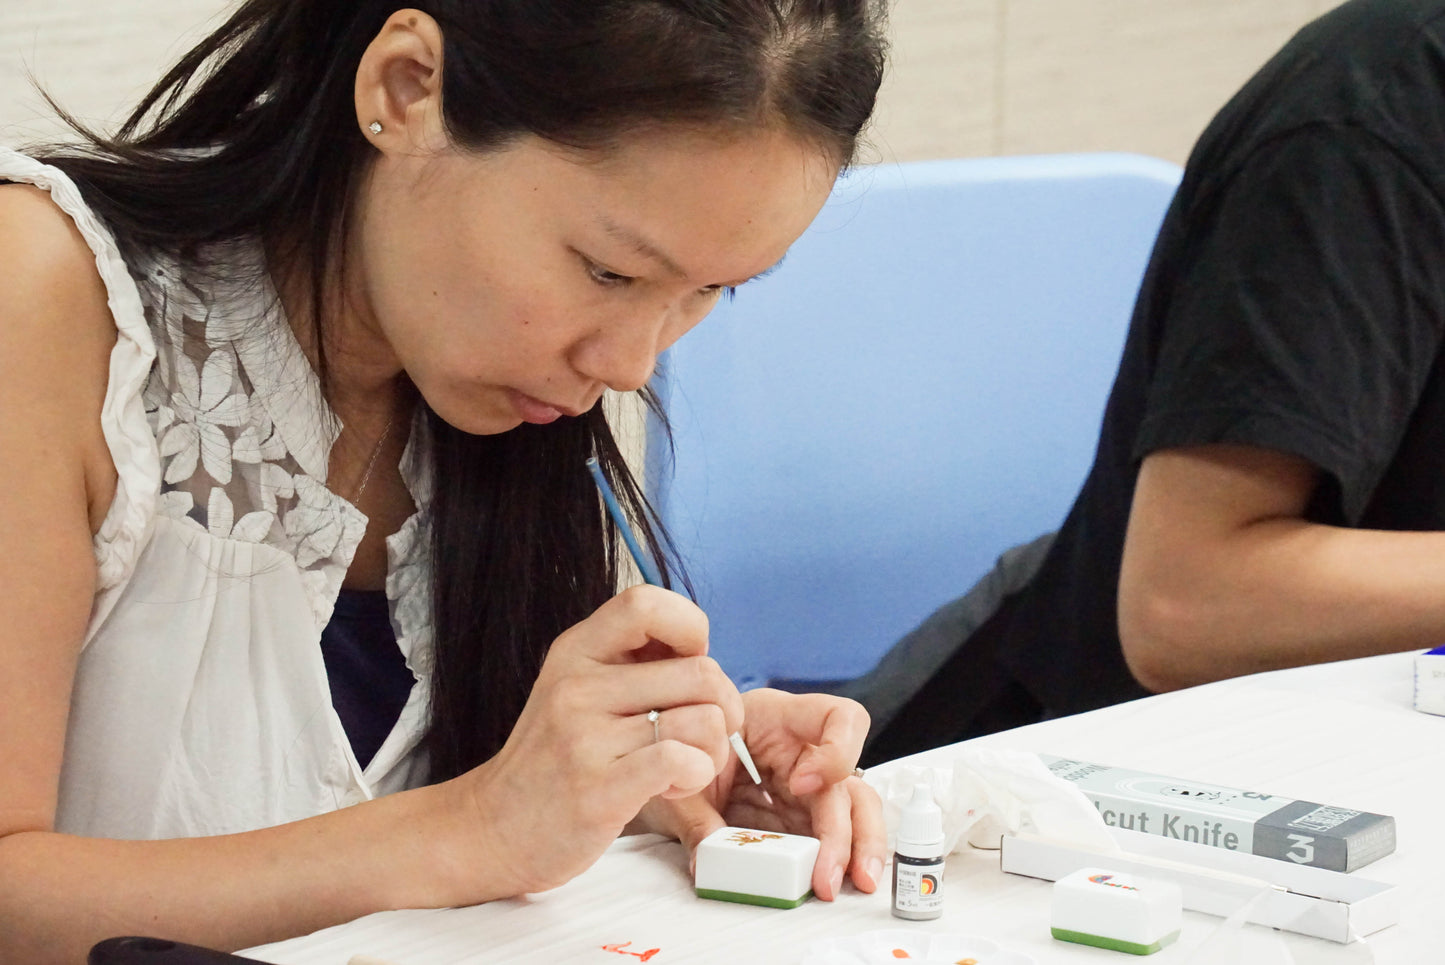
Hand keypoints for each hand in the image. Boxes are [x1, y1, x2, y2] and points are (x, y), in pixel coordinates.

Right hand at [450, 585, 743, 898]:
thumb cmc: (552, 761)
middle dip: (723, 706)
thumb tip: (700, 648)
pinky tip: (675, 786)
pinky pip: (681, 761)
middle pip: (700, 671)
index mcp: (576, 651)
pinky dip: (697, 775)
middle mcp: (578, 686)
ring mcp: (584, 738)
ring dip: (713, 750)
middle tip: (705, 733)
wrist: (491, 830)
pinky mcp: (598, 791)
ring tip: (687, 766)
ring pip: (702, 720)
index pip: (646, 602)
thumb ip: (629, 662)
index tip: (689, 664)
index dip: (689, 627)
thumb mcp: (576, 689)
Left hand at [638, 689, 885, 900]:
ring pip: (855, 810)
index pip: (834, 717)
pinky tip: (841, 884)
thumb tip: (710, 861)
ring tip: (857, 883)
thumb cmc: (677, 753)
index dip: (833, 751)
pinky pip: (835, 836)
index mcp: (775, 719)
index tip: (800, 786)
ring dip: (858, 848)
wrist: (664, 770)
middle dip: (845, 830)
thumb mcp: (681, 781)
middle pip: (848, 780)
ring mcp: (807, 787)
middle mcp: (801, 750)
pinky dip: (842, 860)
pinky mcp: (801, 817)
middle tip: (828, 873)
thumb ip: (696, 818)